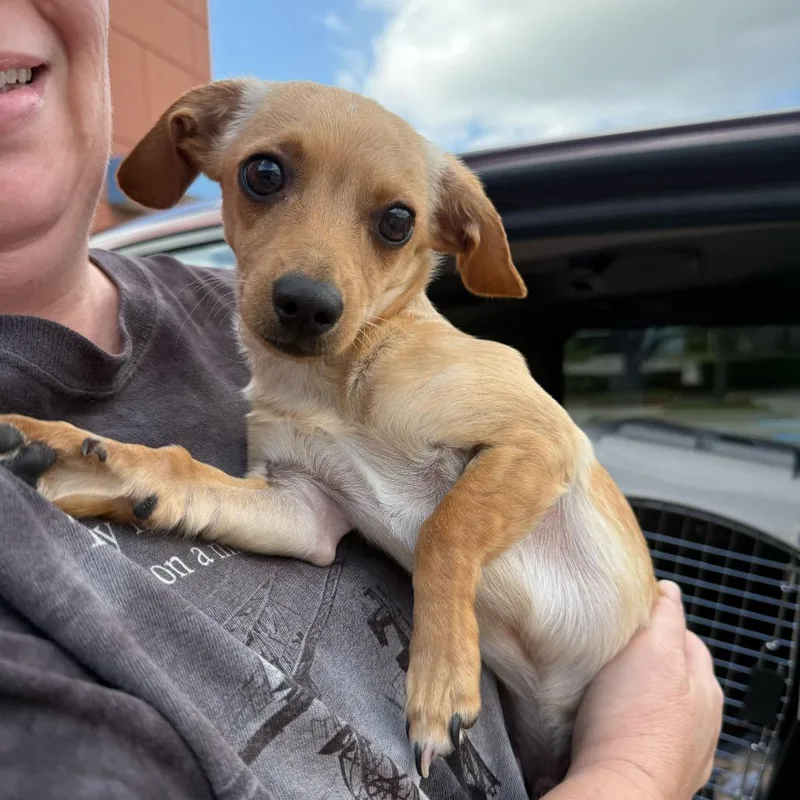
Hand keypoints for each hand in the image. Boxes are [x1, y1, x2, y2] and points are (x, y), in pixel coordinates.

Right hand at [564, 580, 723, 799]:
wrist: (618, 790)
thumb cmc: (632, 723)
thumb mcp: (651, 649)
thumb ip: (664, 617)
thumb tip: (669, 590)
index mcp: (703, 687)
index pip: (685, 636)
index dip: (656, 620)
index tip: (628, 614)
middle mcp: (699, 722)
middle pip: (671, 673)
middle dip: (645, 658)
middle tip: (610, 649)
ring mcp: (679, 751)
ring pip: (656, 707)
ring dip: (636, 694)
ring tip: (603, 687)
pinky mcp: (655, 773)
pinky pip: (641, 737)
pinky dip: (628, 726)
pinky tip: (605, 723)